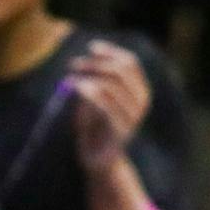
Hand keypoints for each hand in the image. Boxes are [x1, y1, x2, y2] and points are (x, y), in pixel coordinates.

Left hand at [71, 40, 150, 172]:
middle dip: (94, 63)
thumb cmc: (95, 126)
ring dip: (88, 76)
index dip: (110, 52)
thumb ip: (98, 79)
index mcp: (140, 91)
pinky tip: (76, 87)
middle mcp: (141, 102)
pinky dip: (89, 92)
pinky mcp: (120, 130)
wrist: (99, 161)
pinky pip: (105, 105)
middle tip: (72, 64)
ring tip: (69, 79)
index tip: (90, 48)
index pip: (130, 63)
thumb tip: (88, 57)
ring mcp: (133, 117)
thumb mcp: (97, 98)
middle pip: (120, 71)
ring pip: (112, 85)